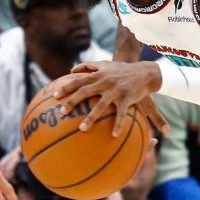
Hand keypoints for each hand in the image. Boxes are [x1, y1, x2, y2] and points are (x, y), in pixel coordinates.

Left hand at [53, 61, 169, 136]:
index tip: (54, 96)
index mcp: (98, 75)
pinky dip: (118, 124)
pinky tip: (114, 135)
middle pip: (84, 92)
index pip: (78, 80)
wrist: (144, 71)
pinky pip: (121, 113)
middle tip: (61, 112)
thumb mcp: (105, 64)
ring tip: (81, 129)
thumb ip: (88, 66)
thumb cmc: (122, 70)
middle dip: (72, 101)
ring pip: (100, 105)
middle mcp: (104, 82)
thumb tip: (71, 70)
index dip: (65, 87)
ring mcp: (115, 90)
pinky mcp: (127, 98)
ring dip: (90, 117)